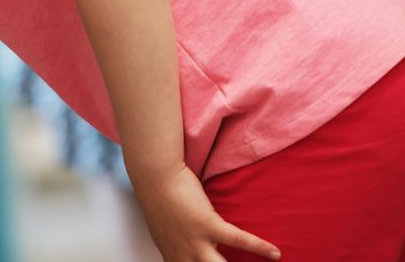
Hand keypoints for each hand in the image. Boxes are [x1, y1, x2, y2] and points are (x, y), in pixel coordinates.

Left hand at [131, 163, 280, 261]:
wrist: (155, 177)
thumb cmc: (159, 199)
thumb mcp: (164, 231)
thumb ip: (177, 246)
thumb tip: (187, 251)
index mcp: (173, 257)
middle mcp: (184, 255)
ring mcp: (196, 242)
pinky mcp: (209, 225)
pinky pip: (239, 240)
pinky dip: (260, 247)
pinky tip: (275, 253)